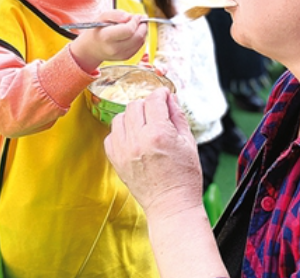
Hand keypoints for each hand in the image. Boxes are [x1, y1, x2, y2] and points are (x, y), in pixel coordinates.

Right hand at [70, 10, 147, 71]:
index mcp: (106, 37)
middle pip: (137, 37)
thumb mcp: (101, 17)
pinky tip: (134, 32)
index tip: (136, 15)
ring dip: (143, 31)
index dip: (135, 21)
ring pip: (141, 41)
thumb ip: (116, 14)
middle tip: (140, 18)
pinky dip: (140, 37)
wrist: (91, 48)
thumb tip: (129, 17)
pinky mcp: (126, 57)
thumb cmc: (97, 30)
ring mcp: (121, 55)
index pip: (128, 30)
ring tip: (137, 24)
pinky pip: (139, 46)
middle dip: (142, 25)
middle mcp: (114, 49)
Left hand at [105, 89, 203, 216]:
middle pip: (135, 105)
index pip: (154, 100)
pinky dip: (121, 133)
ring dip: (132, 117)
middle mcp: (138, 140)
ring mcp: (124, 151)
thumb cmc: (184, 177)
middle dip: (147, 105)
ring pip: (120, 117)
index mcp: (159, 134)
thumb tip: (170, 99)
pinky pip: (111, 136)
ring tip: (143, 125)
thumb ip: (177, 117)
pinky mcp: (116, 161)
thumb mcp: (189, 143)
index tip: (164, 96)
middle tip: (156, 112)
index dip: (161, 94)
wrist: (171, 205)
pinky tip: (133, 138)